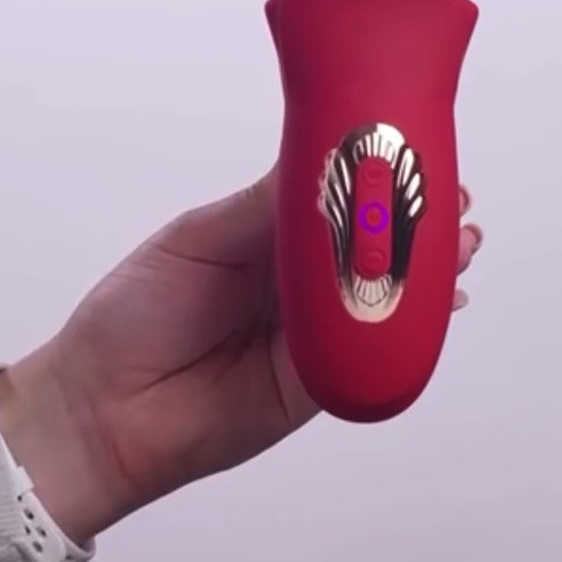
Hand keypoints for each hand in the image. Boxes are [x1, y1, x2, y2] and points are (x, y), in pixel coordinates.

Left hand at [0, 169, 483, 541]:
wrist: (101, 409)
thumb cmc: (134, 314)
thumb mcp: (197, 238)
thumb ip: (262, 205)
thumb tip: (317, 153)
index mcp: (266, 236)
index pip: (336, 198)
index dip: (377, 178)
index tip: (416, 153)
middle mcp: (296, 281)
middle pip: (369, 246)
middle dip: (417, 223)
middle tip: (455, 201)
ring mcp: (312, 332)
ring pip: (380, 296)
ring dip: (425, 272)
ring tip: (459, 243)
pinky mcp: (320, 382)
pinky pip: (369, 351)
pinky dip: (406, 329)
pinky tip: (437, 306)